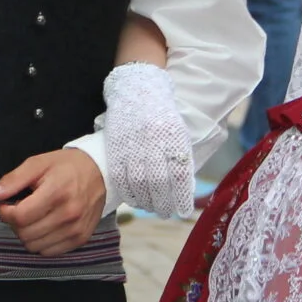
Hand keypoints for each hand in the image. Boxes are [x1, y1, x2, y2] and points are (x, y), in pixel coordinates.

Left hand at [0, 148, 107, 256]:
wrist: (100, 172)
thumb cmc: (66, 166)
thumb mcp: (38, 163)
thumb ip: (14, 179)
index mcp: (56, 193)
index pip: (20, 217)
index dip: (5, 212)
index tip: (6, 204)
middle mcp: (68, 215)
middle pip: (25, 234)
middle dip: (14, 223)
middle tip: (19, 209)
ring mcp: (76, 230)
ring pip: (34, 246)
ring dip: (26, 234)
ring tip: (33, 217)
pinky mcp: (81, 239)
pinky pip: (49, 252)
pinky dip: (41, 242)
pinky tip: (44, 226)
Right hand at [100, 64, 194, 219]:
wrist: (136, 88)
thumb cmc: (162, 113)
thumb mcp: (178, 130)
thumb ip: (181, 157)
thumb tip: (185, 190)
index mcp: (173, 136)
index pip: (180, 174)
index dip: (182, 197)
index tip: (183, 211)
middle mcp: (153, 141)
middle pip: (159, 183)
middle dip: (163, 204)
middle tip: (166, 213)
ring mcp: (132, 144)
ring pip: (138, 183)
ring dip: (145, 201)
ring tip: (150, 207)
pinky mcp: (115, 146)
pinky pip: (120, 176)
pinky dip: (127, 192)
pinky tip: (133, 198)